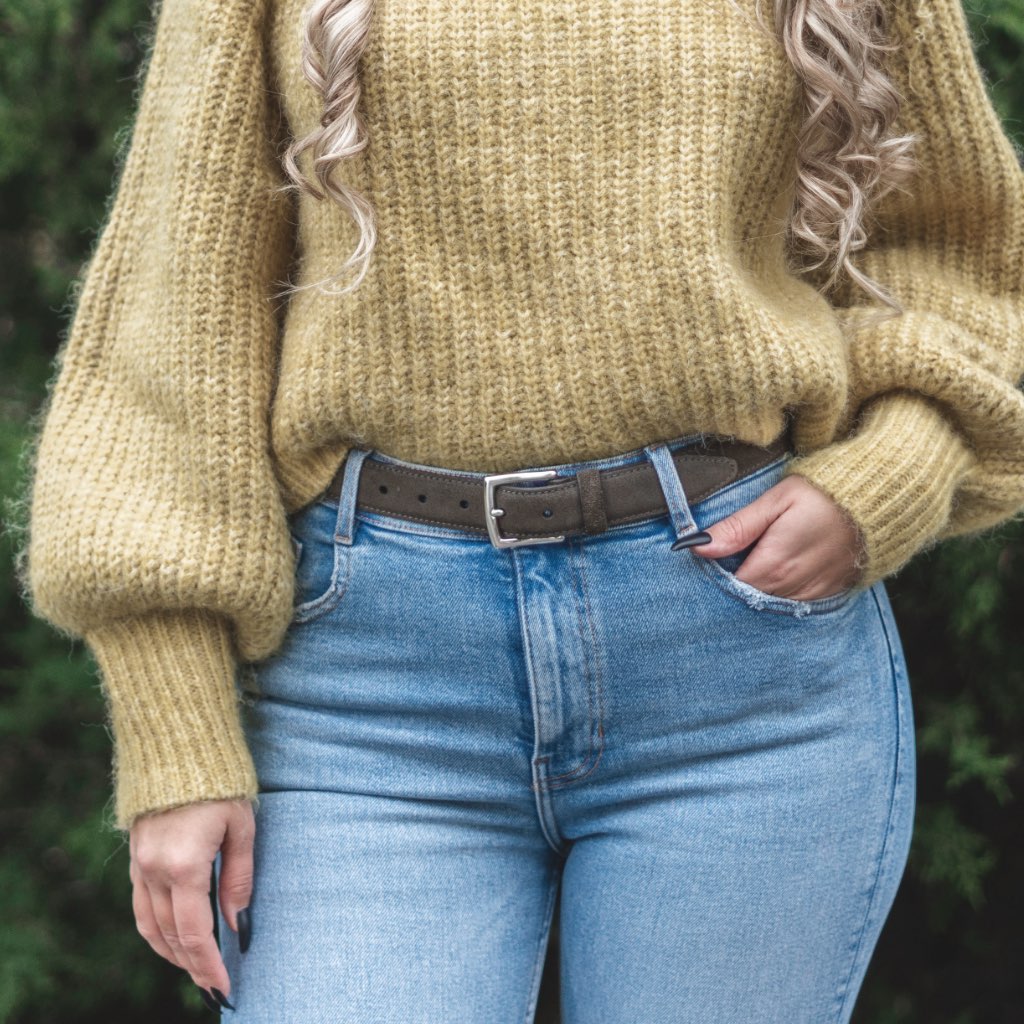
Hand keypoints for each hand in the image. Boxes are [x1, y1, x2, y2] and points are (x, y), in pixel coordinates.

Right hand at [129, 798, 253, 1007]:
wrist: (179, 742)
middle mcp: (155, 870)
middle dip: (192, 964)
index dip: (208, 964)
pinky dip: (155, 928)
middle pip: (170, 935)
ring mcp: (140, 863)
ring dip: (171, 951)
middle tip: (213, 985)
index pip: (194, 932)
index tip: (223, 987)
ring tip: (195, 966)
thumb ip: (238, 877)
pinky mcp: (135, 855)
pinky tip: (172, 934)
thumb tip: (236, 923)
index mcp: (184, 865)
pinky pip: (140, 904)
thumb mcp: (240, 826)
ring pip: (149, 925)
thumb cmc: (220, 780)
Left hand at [691, 474, 865, 599]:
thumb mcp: (777, 501)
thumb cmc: (824, 494)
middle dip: (733, 581)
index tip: (709, 557)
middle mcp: (790, 588)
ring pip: (767, 603)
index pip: (727, 585)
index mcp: (773, 566)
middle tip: (730, 556)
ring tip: (755, 559)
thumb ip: (738, 527)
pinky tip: (778, 571)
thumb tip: (699, 546)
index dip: (714, 573)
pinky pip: (791, 603)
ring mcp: (810, 594)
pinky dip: (778, 591)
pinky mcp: (825, 594)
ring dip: (756, 587)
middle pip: (745, 597)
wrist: (879, 503)